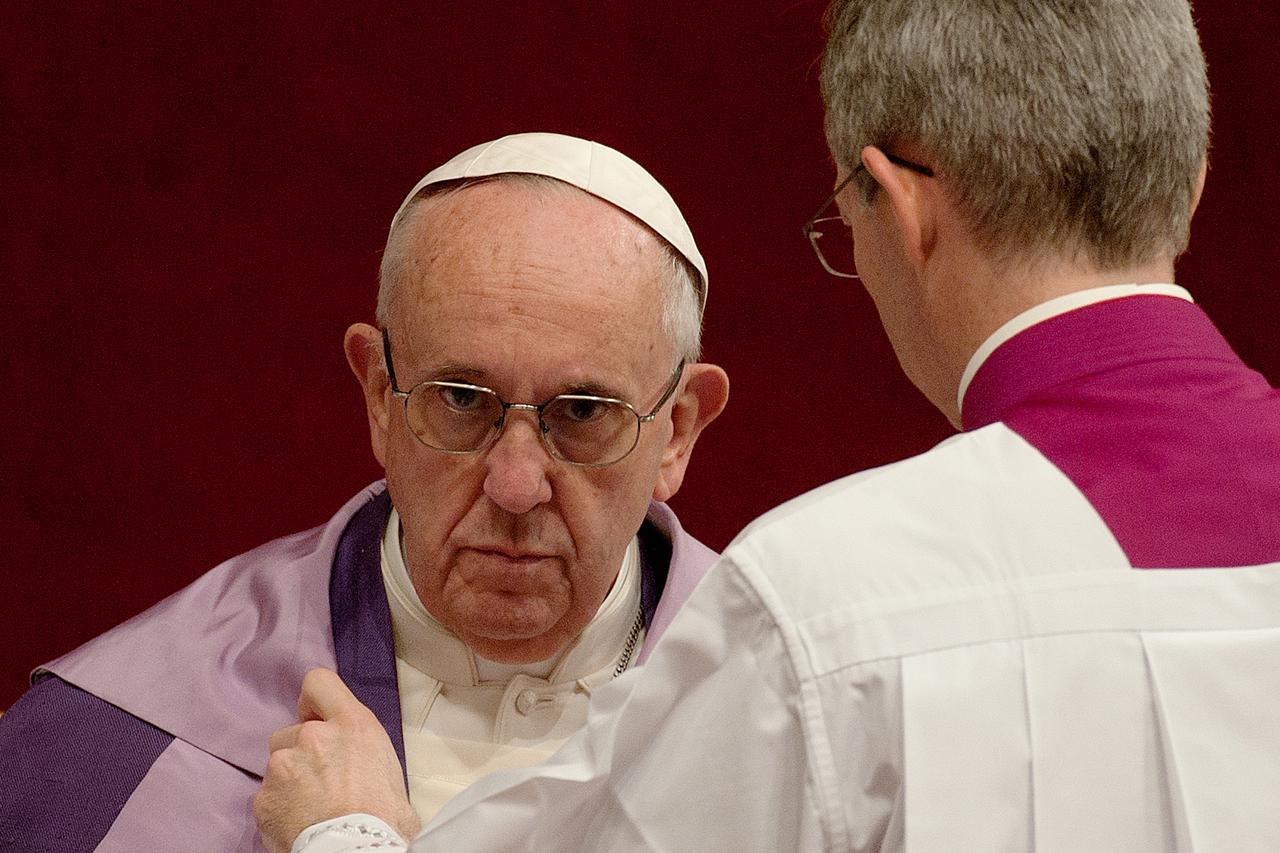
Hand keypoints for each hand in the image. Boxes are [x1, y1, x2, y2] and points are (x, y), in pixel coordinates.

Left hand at [254, 668, 422, 852]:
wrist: (358, 852)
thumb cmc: (386, 820)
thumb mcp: (387, 766)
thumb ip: (360, 747)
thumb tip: (358, 761)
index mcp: (352, 724)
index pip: (319, 682)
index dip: (313, 701)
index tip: (314, 716)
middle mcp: (314, 736)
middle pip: (292, 732)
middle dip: (302, 753)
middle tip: (322, 781)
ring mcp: (284, 766)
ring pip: (278, 765)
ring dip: (289, 780)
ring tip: (311, 807)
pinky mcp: (264, 797)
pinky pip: (267, 795)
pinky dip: (278, 807)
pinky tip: (299, 822)